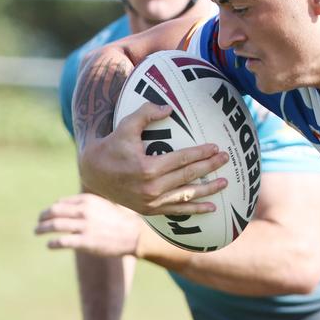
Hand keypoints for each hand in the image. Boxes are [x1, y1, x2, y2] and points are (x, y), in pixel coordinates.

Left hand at [35, 194, 141, 256]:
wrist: (133, 235)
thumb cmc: (118, 221)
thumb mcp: (102, 205)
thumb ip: (85, 203)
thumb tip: (64, 204)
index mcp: (86, 200)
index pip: (61, 203)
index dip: (52, 209)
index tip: (48, 215)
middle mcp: (83, 211)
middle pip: (54, 212)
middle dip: (42, 217)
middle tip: (38, 222)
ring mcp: (84, 227)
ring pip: (55, 225)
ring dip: (42, 228)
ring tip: (37, 231)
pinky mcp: (85, 241)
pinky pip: (62, 241)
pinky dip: (52, 243)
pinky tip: (49, 245)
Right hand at [79, 102, 229, 215]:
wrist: (94, 173)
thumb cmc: (112, 146)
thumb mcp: (125, 126)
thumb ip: (146, 113)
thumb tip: (169, 108)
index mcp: (147, 168)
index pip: (181, 159)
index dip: (200, 153)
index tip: (215, 147)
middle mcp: (151, 188)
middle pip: (188, 176)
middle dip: (209, 167)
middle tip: (226, 159)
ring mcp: (152, 202)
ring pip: (187, 195)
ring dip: (208, 190)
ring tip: (225, 183)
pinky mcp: (151, 210)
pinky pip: (178, 211)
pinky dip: (195, 210)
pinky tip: (212, 208)